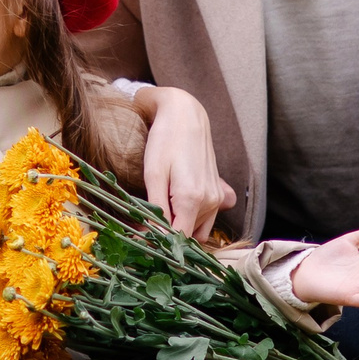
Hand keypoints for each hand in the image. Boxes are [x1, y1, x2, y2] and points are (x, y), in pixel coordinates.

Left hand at [131, 83, 235, 239]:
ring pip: (196, 230)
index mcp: (192, 199)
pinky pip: (206, 220)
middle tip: (143, 226)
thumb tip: (150, 237)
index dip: (157, 244)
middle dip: (166, 237)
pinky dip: (192, 221)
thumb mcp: (153, 175)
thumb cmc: (165, 141)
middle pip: (186, 236)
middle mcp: (210, 202)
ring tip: (157, 214)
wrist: (186, 115)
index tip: (139, 241)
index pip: (176, 239)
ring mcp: (217, 198)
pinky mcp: (218, 193)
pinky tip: (177, 208)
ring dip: (178, 229)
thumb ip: (155, 209)